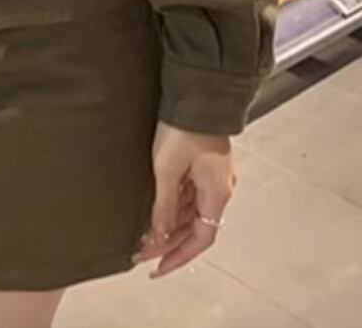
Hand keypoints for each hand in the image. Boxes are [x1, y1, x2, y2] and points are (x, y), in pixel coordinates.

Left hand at [139, 121, 235, 278]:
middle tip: (143, 252)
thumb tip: (158, 232)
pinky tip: (154, 209)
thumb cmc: (184, 126)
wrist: (195, 93)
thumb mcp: (167, 169)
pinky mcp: (201, 162)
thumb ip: (163, 204)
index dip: (179, 257)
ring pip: (190, 211)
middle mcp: (219, 188)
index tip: (158, 267)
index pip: (201, 239)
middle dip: (168, 242)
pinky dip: (171, 205)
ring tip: (143, 234)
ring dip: (168, 224)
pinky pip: (188, 194)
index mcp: (217, 193)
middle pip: (194, 227)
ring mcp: (211, 175)